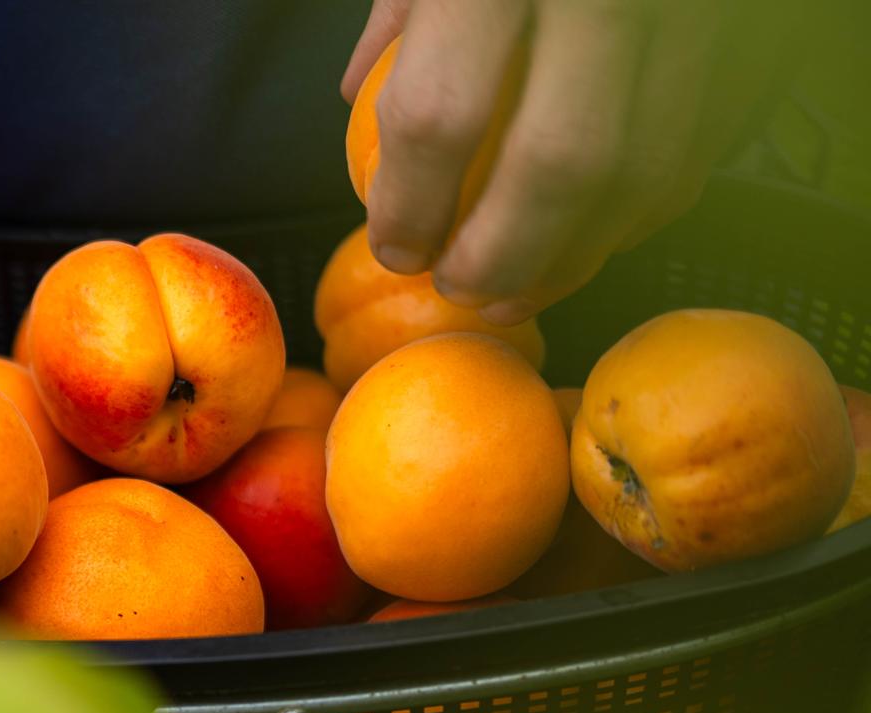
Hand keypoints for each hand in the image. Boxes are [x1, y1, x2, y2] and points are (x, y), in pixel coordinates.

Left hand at [340, 0, 797, 323]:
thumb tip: (356, 97)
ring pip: (648, 166)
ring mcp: (693, 9)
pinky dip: (647, 203)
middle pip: (559, 164)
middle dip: (502, 255)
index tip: (396, 250)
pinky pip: (701, 139)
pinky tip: (597, 233)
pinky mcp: (750, 27)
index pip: (439, 112)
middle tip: (460, 290)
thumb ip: (406, 2)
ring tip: (520, 288)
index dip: (409, 205)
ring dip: (582, 252)